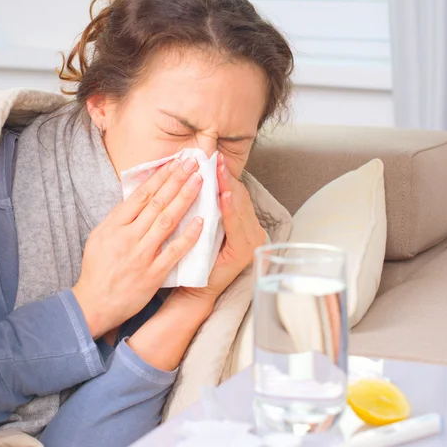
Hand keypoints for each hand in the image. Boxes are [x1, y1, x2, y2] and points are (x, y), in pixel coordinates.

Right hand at [72, 157, 203, 338]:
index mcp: (114, 226)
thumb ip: (119, 217)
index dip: (160, 176)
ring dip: (185, 199)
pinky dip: (189, 236)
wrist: (93, 304)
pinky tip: (202, 221)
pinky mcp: (153, 274)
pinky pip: (174, 251)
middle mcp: (128, 237)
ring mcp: (142, 255)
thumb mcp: (99, 237)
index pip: (140, 195)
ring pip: (167, 221)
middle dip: (176, 180)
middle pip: (156, 203)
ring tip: (200, 182)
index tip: (175, 162)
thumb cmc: (97, 269)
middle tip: (193, 163)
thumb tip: (137, 196)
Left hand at [177, 153, 265, 305]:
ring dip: (228, 187)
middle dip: (225, 177)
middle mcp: (253, 230)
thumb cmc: (195, 256)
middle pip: (239, 197)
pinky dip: (229, 209)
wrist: (193, 288)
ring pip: (239, 207)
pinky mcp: (244, 252)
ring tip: (218, 170)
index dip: (224, 175)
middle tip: (214, 158)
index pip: (235, 193)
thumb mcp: (202, 224)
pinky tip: (223, 195)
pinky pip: (236, 226)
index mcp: (243, 223)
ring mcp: (252, 241)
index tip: (212, 158)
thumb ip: (207, 204)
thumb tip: (197, 174)